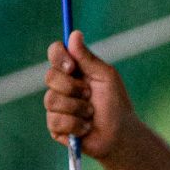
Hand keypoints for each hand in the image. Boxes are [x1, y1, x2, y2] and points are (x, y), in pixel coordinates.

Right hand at [44, 30, 134, 160]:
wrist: (120, 135)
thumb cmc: (115, 104)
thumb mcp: (105, 77)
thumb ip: (87, 58)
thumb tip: (74, 34)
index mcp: (73, 70)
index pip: (55, 53)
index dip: (59, 56)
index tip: (72, 66)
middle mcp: (61, 86)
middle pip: (50, 77)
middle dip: (72, 87)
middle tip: (90, 94)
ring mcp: (56, 107)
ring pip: (51, 100)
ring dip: (77, 108)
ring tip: (91, 114)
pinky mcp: (55, 127)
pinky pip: (55, 120)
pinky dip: (75, 125)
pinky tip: (86, 128)